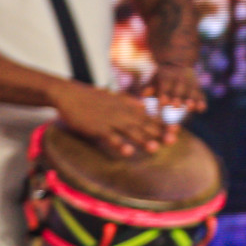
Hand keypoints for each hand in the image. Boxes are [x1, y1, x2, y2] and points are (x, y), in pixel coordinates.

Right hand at [52, 81, 173, 157]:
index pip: (149, 117)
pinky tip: (128, 152)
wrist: (69, 94)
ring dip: (142, 140)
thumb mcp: (114, 97)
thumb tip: (144, 107)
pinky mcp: (97, 128)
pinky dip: (119, 144)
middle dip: (158, 133)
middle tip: (173, 141)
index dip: (162, 124)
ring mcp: (110, 121)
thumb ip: (130, 102)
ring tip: (155, 148)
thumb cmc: (92, 97)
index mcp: (127, 108)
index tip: (177, 131)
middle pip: (143, 125)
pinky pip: (110, 137)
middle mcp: (122, 114)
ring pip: (129, 131)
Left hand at [140, 60, 206, 114]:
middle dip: (178, 98)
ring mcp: (191, 82)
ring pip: (192, 91)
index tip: (162, 103)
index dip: (164, 93)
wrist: (177, 63)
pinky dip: (202, 101)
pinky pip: (201, 94)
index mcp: (167, 75)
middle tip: (176, 106)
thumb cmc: (160, 77)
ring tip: (191, 108)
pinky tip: (202, 109)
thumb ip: (147, 87)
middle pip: (179, 89)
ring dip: (192, 100)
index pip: (165, 85)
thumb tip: (143, 94)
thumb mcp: (152, 79)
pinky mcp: (198, 88)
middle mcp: (180, 78)